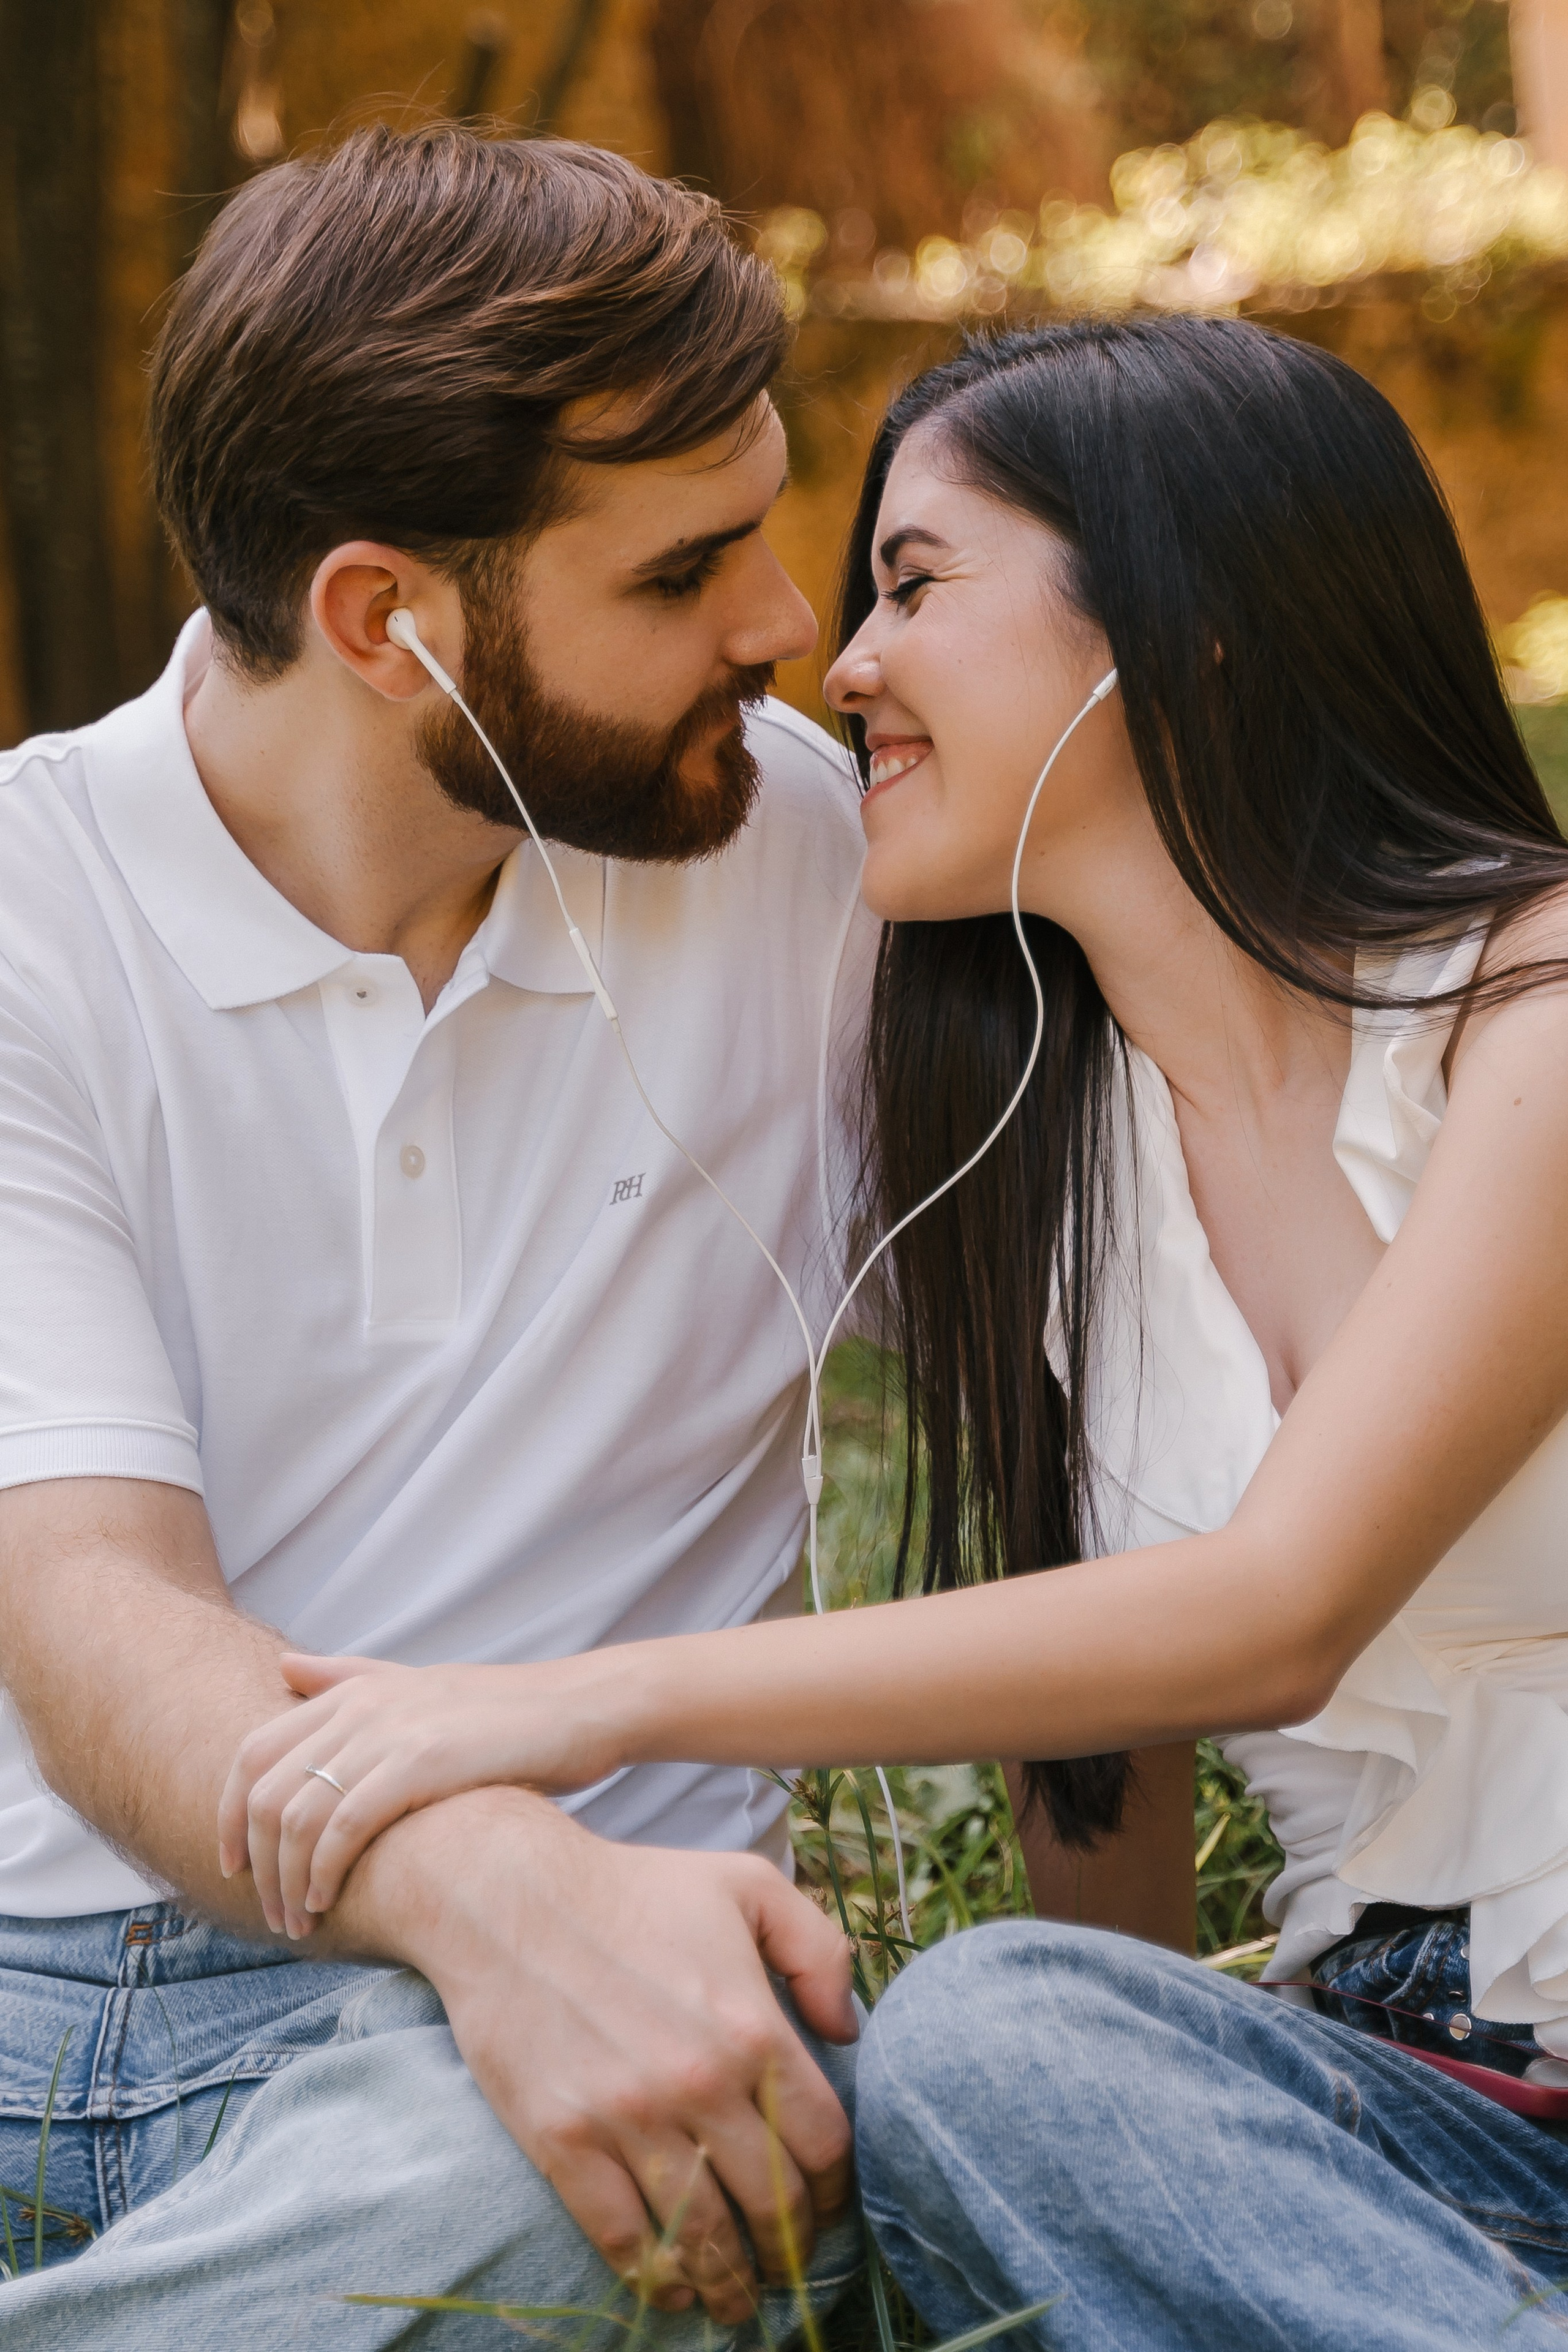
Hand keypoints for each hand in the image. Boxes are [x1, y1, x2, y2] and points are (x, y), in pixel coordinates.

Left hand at [217, 1650, 623, 1934]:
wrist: (580, 1709)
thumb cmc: (502, 1712)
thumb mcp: (418, 1685)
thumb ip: (349, 1678)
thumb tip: (284, 1667)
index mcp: (354, 1690)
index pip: (251, 1753)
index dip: (228, 1816)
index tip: (234, 1866)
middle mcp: (360, 1705)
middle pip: (262, 1792)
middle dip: (255, 1864)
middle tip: (270, 1912)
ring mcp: (390, 1732)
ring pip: (296, 1815)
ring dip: (286, 1881)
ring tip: (298, 1921)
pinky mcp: (422, 1762)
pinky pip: (345, 1824)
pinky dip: (324, 1870)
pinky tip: (327, 1900)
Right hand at [355, 1789, 857, 2323]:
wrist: (509, 1897)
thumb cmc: (635, 1887)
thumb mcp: (747, 1885)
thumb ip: (819, 1949)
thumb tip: (850, 2029)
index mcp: (752, 2027)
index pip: (823, 2142)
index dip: (837, 2187)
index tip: (831, 2205)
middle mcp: (699, 2083)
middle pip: (772, 2202)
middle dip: (792, 2248)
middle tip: (792, 2265)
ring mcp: (627, 2118)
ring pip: (702, 2235)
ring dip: (730, 2282)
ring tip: (740, 2299)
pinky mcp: (563, 2140)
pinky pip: (621, 2237)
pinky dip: (654, 2276)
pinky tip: (674, 2288)